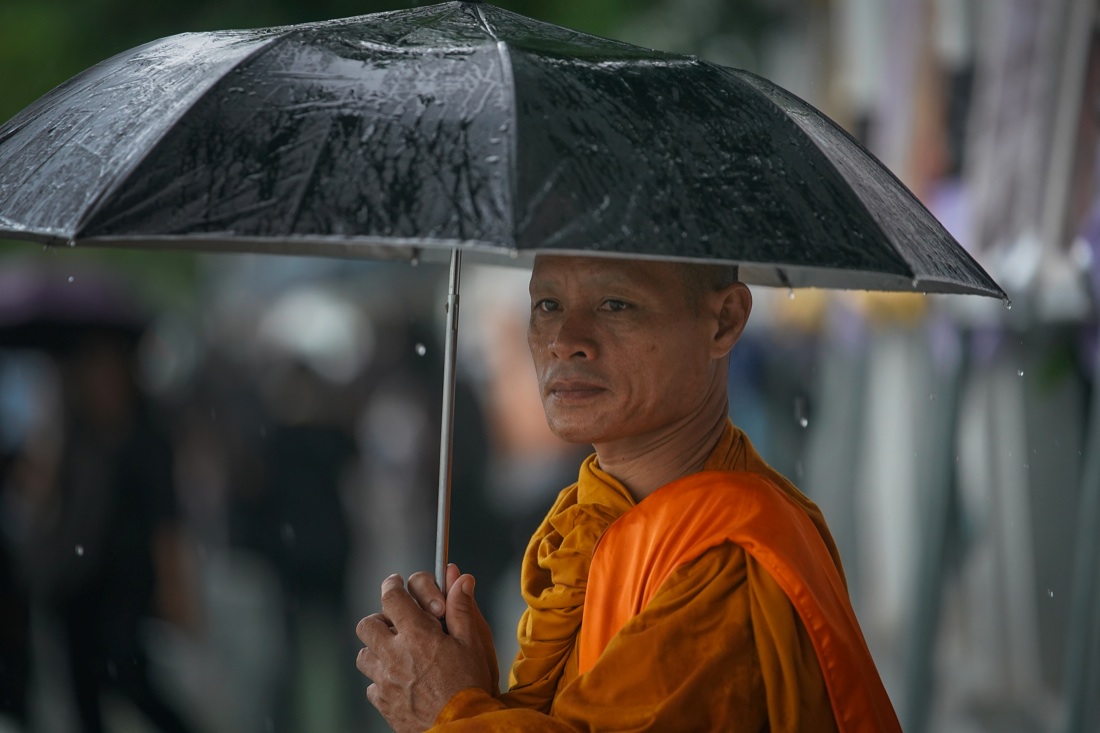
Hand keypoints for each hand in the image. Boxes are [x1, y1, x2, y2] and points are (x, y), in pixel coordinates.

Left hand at [356, 570, 495, 731]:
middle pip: (368, 624)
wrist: (463, 727)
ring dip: (377, 650)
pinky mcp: (383, 703)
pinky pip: (371, 686)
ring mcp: (385, 681)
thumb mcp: (472, 643)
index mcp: (417, 635)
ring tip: (398, 654)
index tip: (396, 583)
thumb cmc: (470, 684)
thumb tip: (460, 578)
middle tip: (396, 623)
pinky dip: (382, 680)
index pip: (392, 597)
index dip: (392, 585)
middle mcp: (394, 655)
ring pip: (363, 655)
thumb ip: (461, 608)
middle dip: (380, 619)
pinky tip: (401, 682)